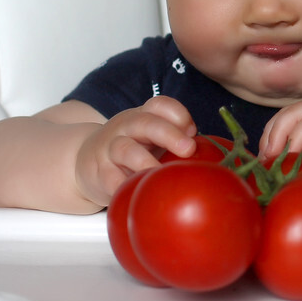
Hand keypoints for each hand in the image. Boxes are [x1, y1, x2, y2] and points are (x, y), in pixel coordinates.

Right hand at [73, 96, 196, 206]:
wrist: (86, 160)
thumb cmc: (133, 149)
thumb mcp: (152, 138)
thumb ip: (177, 141)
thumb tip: (216, 157)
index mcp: (143, 116)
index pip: (160, 105)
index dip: (178, 114)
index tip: (193, 131)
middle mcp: (126, 127)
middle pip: (146, 123)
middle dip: (169, 134)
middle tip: (188, 148)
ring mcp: (110, 147)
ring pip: (125, 149)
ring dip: (146, 162)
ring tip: (161, 175)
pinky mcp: (98, 171)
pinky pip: (110, 179)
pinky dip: (123, 186)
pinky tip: (138, 195)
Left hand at [259, 102, 301, 202]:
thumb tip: (274, 176)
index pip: (287, 119)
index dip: (271, 135)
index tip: (264, 160)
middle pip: (287, 112)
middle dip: (270, 133)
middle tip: (265, 158)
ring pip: (296, 111)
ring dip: (278, 133)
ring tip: (273, 156)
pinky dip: (295, 138)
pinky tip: (291, 155)